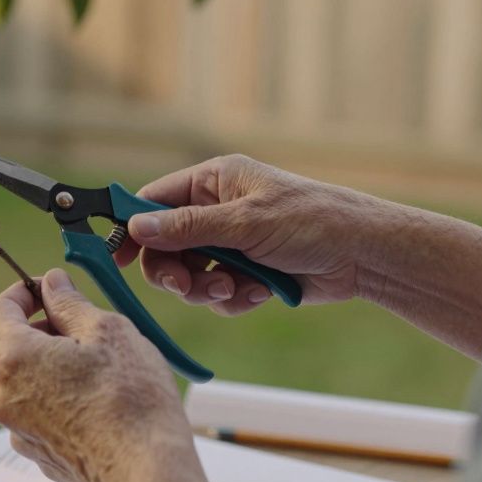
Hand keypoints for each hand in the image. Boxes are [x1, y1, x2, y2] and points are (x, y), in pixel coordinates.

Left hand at [0, 269, 197, 481]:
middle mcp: (4, 396)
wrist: (146, 470)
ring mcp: (18, 431)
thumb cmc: (130, 398)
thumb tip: (52, 284)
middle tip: (79, 327)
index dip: (23, 293)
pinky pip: (36, 414)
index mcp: (13, 358)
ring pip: (23, 382)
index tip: (48, 290)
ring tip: (94, 367)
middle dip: (38, 329)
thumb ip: (70, 302)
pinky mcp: (38, 455)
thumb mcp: (106, 330)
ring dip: (48, 366)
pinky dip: (55, 399)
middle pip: (6, 347)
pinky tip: (93, 402)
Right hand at [114, 155, 374, 314]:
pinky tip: (259, 293)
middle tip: (186, 286)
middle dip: (175, 271)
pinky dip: (232, 299)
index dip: (134, 229)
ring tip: (234, 290)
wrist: (363, 256)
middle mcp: (215, 210)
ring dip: (206, 289)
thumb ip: (188, 228)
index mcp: (212, 181)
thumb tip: (137, 226)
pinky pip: (216, 295)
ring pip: (189, 276)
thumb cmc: (312, 220)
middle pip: (165, 246)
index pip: (154, 201)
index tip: (117, 257)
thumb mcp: (245, 222)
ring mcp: (229, 244)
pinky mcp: (245, 274)